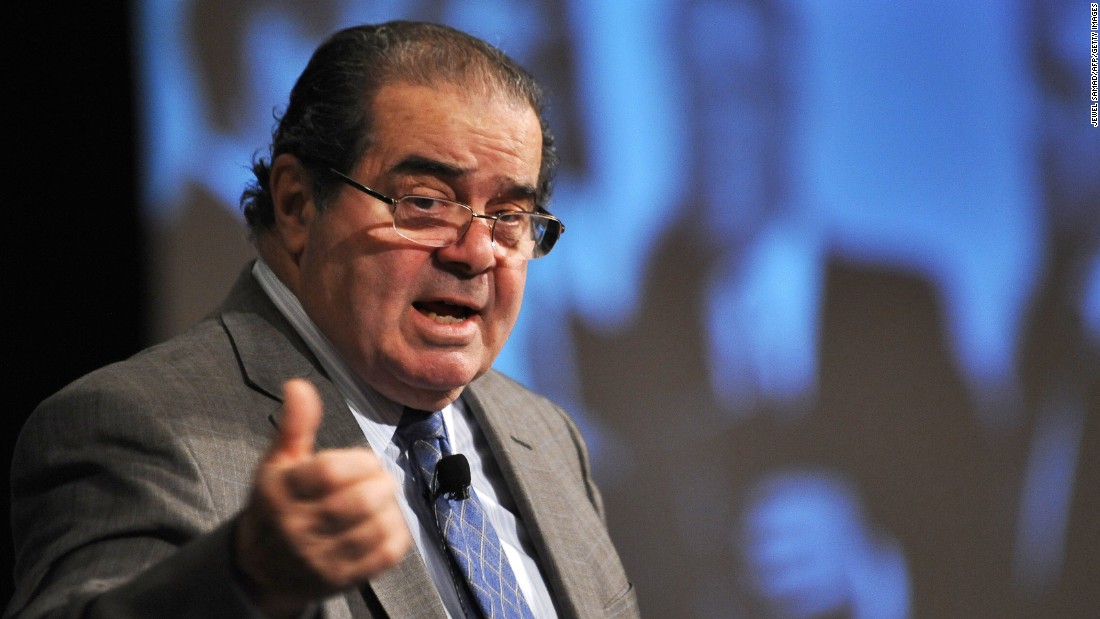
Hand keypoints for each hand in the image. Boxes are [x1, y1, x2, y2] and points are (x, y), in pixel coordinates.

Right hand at [234, 379, 410, 617]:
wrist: (260, 568)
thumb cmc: (276, 505)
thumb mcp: (278, 463)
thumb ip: (294, 425)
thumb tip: (299, 385)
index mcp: (280, 492)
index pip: (331, 473)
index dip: (360, 461)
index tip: (365, 461)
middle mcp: (296, 528)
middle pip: (358, 503)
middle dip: (380, 483)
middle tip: (379, 478)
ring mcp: (318, 557)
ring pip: (374, 529)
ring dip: (389, 507)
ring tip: (382, 499)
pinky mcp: (340, 579)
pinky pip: (383, 556)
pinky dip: (396, 533)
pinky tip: (386, 521)